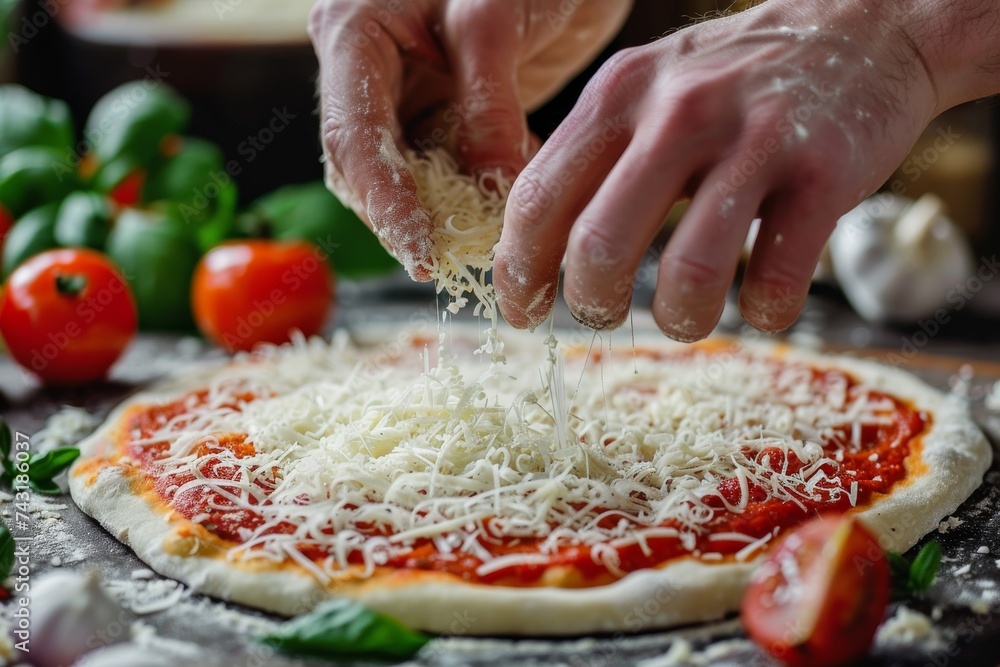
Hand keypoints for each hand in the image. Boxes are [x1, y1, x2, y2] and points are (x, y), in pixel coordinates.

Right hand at [309, 0, 631, 278]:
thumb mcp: (497, 18)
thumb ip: (489, 104)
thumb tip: (492, 187)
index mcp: (353, 33)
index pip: (353, 136)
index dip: (383, 202)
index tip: (419, 252)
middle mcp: (366, 72)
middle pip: (367, 169)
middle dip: (408, 217)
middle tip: (450, 260)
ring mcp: (404, 96)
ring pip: (407, 178)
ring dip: (445, 213)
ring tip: (486, 239)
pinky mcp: (442, 114)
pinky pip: (447, 170)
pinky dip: (475, 194)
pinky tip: (507, 207)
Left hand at [492, 0, 943, 339]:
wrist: (864, 25)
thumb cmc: (737, 80)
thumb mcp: (648, 90)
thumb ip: (593, 156)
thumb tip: (533, 248)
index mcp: (618, 95)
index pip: (538, 198)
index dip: (518, 271)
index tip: (522, 311)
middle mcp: (677, 113)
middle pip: (598, 245)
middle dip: (591, 305)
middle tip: (604, 316)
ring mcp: (752, 141)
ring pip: (688, 272)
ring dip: (679, 319)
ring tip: (685, 318)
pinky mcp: (822, 173)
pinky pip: (777, 276)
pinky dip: (764, 311)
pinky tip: (763, 303)